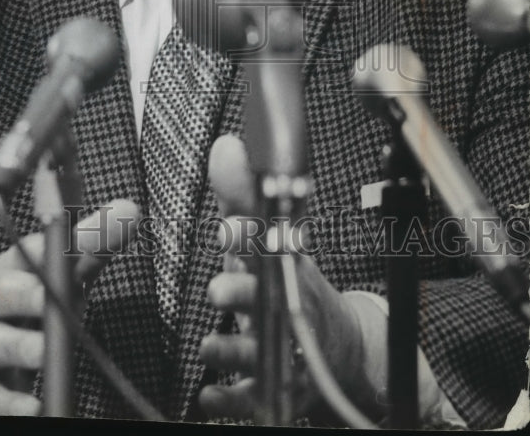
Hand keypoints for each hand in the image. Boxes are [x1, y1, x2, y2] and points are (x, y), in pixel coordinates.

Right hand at [0, 199, 138, 414]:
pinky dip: (8, 403)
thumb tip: (130, 209)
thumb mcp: (53, 274)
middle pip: (1, 293)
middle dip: (26, 295)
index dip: (48, 247)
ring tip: (44, 353)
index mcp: (10, 269)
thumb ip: (90, 247)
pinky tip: (34, 406)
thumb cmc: (24, 304)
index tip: (74, 243)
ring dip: (18, 347)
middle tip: (49, 298)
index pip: (28, 251)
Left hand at [198, 135, 371, 422]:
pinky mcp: (281, 389)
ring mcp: (288, 349)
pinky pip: (256, 399)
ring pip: (264, 353)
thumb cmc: (287, 282)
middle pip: (270, 300)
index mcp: (285, 265)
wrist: (337, 346)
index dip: (250, 237)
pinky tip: (208, 396)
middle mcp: (289, 306)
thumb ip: (239, 196)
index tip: (228, 228)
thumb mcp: (266, 240)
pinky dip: (231, 399)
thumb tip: (226, 146)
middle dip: (244, 294)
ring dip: (234, 350)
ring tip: (208, 348)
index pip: (271, 246)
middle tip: (217, 291)